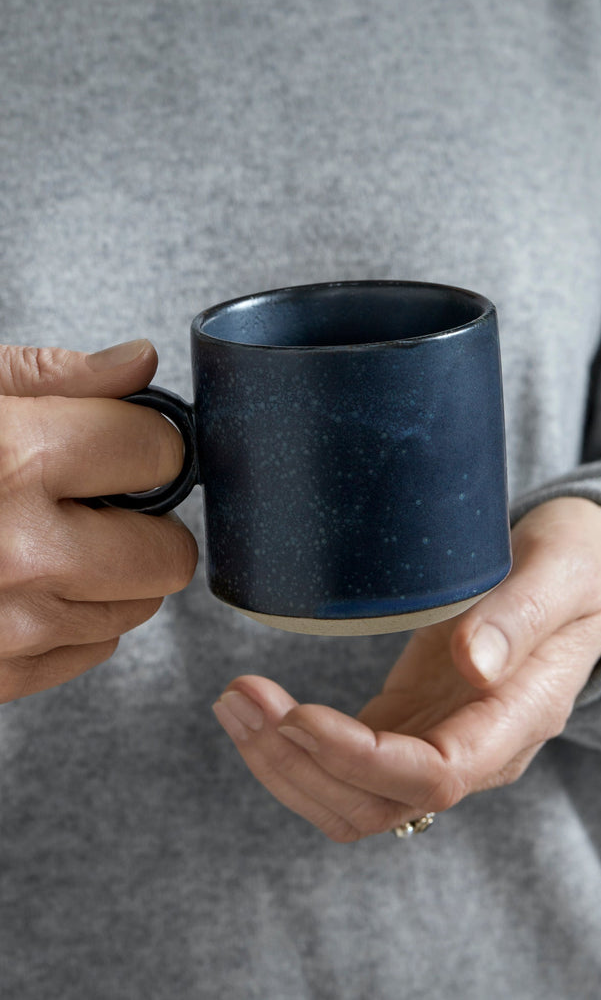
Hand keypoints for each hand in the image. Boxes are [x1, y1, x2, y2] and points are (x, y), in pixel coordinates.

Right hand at [0, 341, 197, 701]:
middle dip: (146, 523)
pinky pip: (89, 650)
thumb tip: (140, 365)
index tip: (122, 446)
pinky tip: (23, 587)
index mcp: (17, 460)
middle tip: (97, 504)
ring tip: (50, 544)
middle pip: (170, 553)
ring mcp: (11, 628)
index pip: (159, 454)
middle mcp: (20, 553)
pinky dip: (71, 620)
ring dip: (111, 575)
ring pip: (137, 608)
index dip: (145, 445)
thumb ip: (54, 377)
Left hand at [214, 497, 600, 840]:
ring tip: (233, 702)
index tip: (295, 713)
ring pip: (353, 800)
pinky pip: (345, 766)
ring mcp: (438, 740)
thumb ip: (521, 617)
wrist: (580, 575)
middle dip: (298, 764)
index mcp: (518, 719)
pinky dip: (293, 748)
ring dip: (284, 765)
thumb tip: (474, 665)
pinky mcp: (409, 720)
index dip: (357, 758)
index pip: (434, 776)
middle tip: (240, 699)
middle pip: (377, 804)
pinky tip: (257, 705)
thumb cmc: (574, 568)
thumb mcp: (561, 574)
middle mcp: (476, 749)